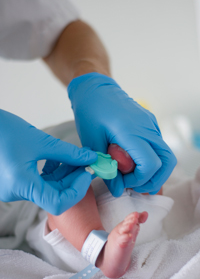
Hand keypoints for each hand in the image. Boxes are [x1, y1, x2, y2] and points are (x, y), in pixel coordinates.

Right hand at [0, 110, 96, 214]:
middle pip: (54, 195)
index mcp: (21, 185)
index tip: (87, 171)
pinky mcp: (13, 182)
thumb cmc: (3, 130)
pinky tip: (58, 158)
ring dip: (64, 174)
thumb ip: (67, 153)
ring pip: (47, 189)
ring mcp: (13, 189)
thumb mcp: (39, 141)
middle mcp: (16, 192)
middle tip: (87, 162)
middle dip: (74, 179)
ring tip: (75, 157)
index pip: (58, 203)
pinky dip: (52, 173)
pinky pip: (38, 183)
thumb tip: (90, 157)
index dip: (77, 190)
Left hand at [68, 73, 176, 195]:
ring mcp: (151, 125)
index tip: (121, 182)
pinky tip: (132, 163)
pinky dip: (151, 159)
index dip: (139, 179)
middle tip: (135, 187)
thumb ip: (105, 167)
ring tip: (134, 178)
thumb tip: (117, 190)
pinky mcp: (149, 124)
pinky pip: (157, 146)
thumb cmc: (90, 111)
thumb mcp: (92, 142)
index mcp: (132, 131)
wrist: (95, 88)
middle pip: (167, 161)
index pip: (151, 164)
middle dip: (154, 180)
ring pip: (165, 154)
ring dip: (154, 171)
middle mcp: (147, 128)